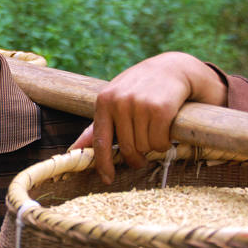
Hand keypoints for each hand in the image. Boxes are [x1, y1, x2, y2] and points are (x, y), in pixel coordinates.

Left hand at [69, 52, 226, 183]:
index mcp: (104, 101)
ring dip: (152, 147)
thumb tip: (74, 150)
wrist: (173, 68)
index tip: (108, 179)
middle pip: (127, 148)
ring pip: (145, 146)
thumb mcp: (115, 100)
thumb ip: (97, 126)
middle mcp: (120, 102)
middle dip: (136, 157)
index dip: (103, 164)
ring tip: (155, 132)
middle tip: (143, 156)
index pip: (100, 141)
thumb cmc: (140, 88)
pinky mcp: (161, 109)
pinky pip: (160, 142)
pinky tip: (166, 131)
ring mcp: (140, 105)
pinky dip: (164, 143)